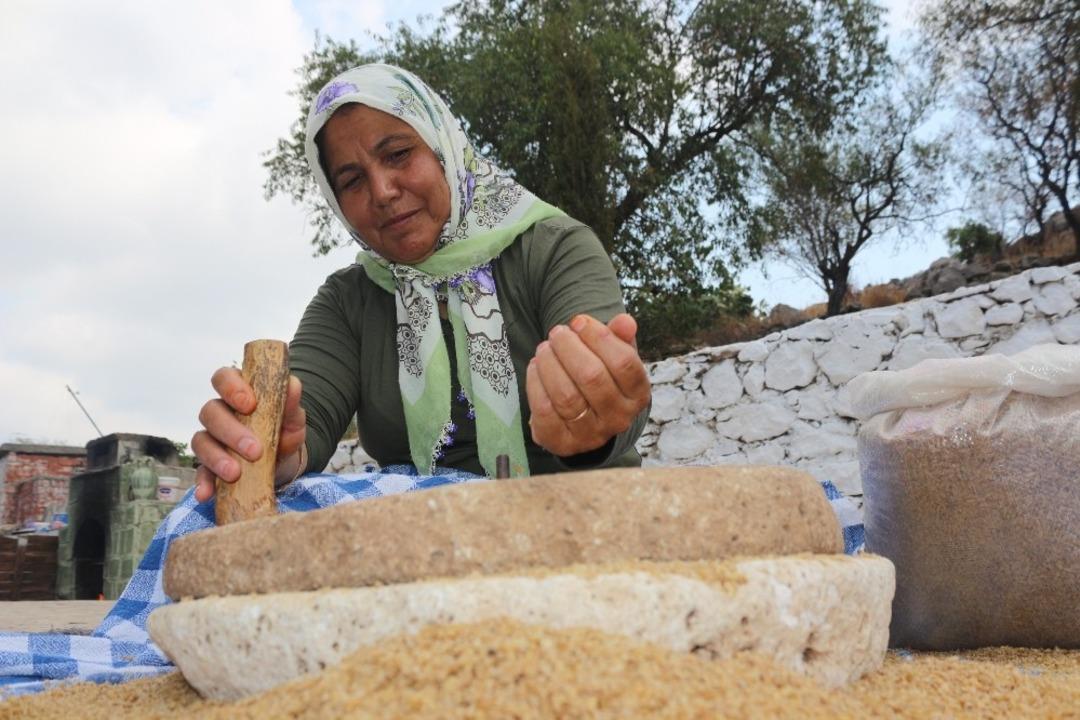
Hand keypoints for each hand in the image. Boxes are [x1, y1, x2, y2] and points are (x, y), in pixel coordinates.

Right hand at [190, 368, 306, 501]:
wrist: (286, 461)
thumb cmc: (284, 429)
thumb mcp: (293, 416)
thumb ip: (291, 401)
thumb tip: (293, 385)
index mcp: (238, 393)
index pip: (223, 378)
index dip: (231, 388)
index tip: (249, 404)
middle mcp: (219, 413)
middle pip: (210, 412)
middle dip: (230, 431)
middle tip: (254, 450)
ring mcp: (212, 439)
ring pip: (201, 441)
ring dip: (216, 458)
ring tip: (235, 474)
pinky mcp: (210, 466)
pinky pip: (200, 473)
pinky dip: (202, 483)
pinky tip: (206, 494)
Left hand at [525, 313, 650, 456]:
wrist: (583, 422)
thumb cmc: (601, 379)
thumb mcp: (614, 357)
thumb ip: (619, 337)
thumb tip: (625, 322)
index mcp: (638, 394)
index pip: (623, 362)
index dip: (598, 337)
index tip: (578, 321)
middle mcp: (619, 418)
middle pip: (592, 377)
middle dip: (569, 348)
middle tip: (557, 332)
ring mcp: (590, 435)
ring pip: (566, 395)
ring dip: (550, 364)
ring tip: (544, 348)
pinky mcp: (562, 443)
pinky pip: (544, 411)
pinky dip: (536, 384)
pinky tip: (535, 367)